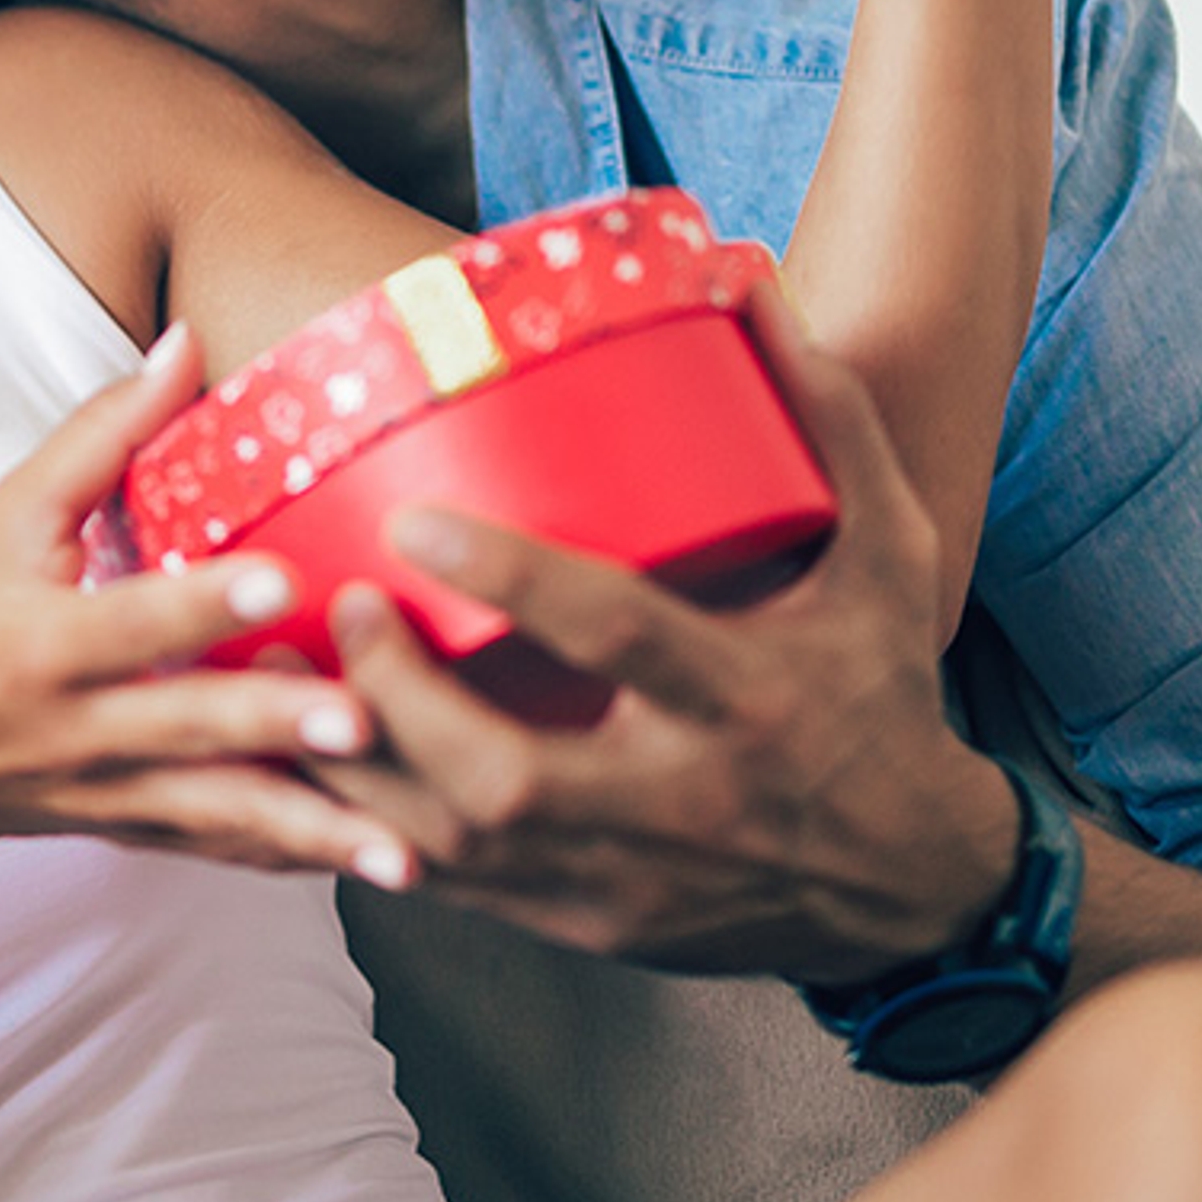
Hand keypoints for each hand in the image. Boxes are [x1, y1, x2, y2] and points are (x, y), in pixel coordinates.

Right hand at [0, 328, 414, 910]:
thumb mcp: (5, 518)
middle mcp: (81, 729)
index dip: (205, 599)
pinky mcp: (138, 831)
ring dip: (315, 830)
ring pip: (222, 815)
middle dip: (279, 726)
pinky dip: (297, 861)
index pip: (134, 617)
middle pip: (192, 728)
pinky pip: (224, 851)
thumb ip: (100, 436)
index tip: (285, 578)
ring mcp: (113, 792)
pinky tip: (383, 866)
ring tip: (405, 853)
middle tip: (366, 718)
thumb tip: (186, 345)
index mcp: (44, 642)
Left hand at [308, 284, 1022, 985]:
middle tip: (341, 607)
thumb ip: (823, 417)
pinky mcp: (584, 924)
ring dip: (355, 771)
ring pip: (456, 852)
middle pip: (507, 777)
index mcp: (752, 697)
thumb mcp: (885, 553)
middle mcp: (682, 801)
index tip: (414, 525)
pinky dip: (369, 833)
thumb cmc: (881, 691)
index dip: (510, 580)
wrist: (912, 884)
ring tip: (288, 681)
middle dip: (400, 698)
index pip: (619, 638)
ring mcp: (625, 880)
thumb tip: (745, 278)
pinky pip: (451, 894)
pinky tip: (314, 764)